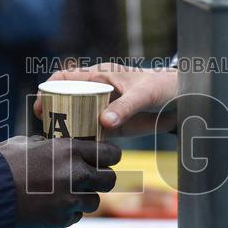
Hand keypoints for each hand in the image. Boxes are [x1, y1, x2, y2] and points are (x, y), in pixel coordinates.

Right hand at [0, 136, 120, 227]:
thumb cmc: (3, 163)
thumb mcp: (27, 143)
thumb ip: (47, 144)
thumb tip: (52, 143)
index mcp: (69, 149)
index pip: (110, 153)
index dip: (111, 156)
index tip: (108, 158)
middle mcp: (75, 174)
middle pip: (109, 179)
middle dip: (102, 179)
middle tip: (93, 178)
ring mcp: (70, 199)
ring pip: (94, 202)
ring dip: (85, 198)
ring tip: (68, 194)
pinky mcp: (61, 219)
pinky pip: (76, 216)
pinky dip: (69, 212)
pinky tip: (53, 206)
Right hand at [34, 64, 178, 137]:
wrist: (186, 97)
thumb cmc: (164, 86)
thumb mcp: (145, 95)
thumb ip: (126, 107)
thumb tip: (103, 123)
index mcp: (99, 75)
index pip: (64, 77)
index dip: (48, 89)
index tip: (41, 106)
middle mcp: (97, 91)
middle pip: (65, 100)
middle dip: (52, 114)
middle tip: (47, 131)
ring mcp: (103, 108)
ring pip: (75, 118)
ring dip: (66, 130)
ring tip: (58, 145)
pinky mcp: (112, 124)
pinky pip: (91, 131)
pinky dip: (83, 140)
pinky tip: (78, 152)